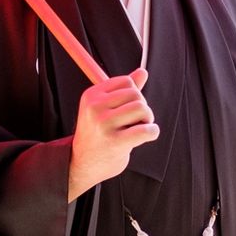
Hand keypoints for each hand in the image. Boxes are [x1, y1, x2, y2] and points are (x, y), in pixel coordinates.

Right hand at [67, 68, 157, 199]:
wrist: (82, 164)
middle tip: (137, 121)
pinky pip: (145, 130)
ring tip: (139, 128)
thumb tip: (142, 72)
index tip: (130, 108)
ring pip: (142, 109)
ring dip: (148, 119)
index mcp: (92, 95)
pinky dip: (152, 132)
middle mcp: (95, 107)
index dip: (135, 94)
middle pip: (136, 94)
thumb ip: (123, 91)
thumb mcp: (104, 108)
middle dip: (142, 107)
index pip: (127, 82)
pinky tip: (148, 135)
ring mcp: (104, 124)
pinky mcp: (115, 142)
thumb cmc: (97, 134)